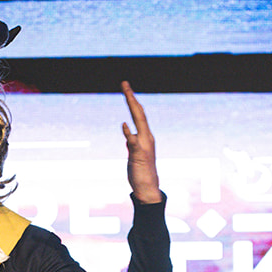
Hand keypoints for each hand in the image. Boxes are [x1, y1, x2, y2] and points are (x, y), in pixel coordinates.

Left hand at [121, 82, 161, 202]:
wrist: (148, 188)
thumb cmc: (141, 172)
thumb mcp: (135, 154)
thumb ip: (132, 143)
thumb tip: (128, 134)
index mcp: (145, 136)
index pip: (138, 114)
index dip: (132, 100)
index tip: (126, 88)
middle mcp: (147, 137)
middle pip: (139, 113)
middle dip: (131, 97)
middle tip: (124, 83)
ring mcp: (144, 144)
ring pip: (139, 121)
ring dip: (133, 107)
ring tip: (127, 94)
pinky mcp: (139, 154)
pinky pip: (133, 142)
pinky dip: (129, 133)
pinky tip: (124, 125)